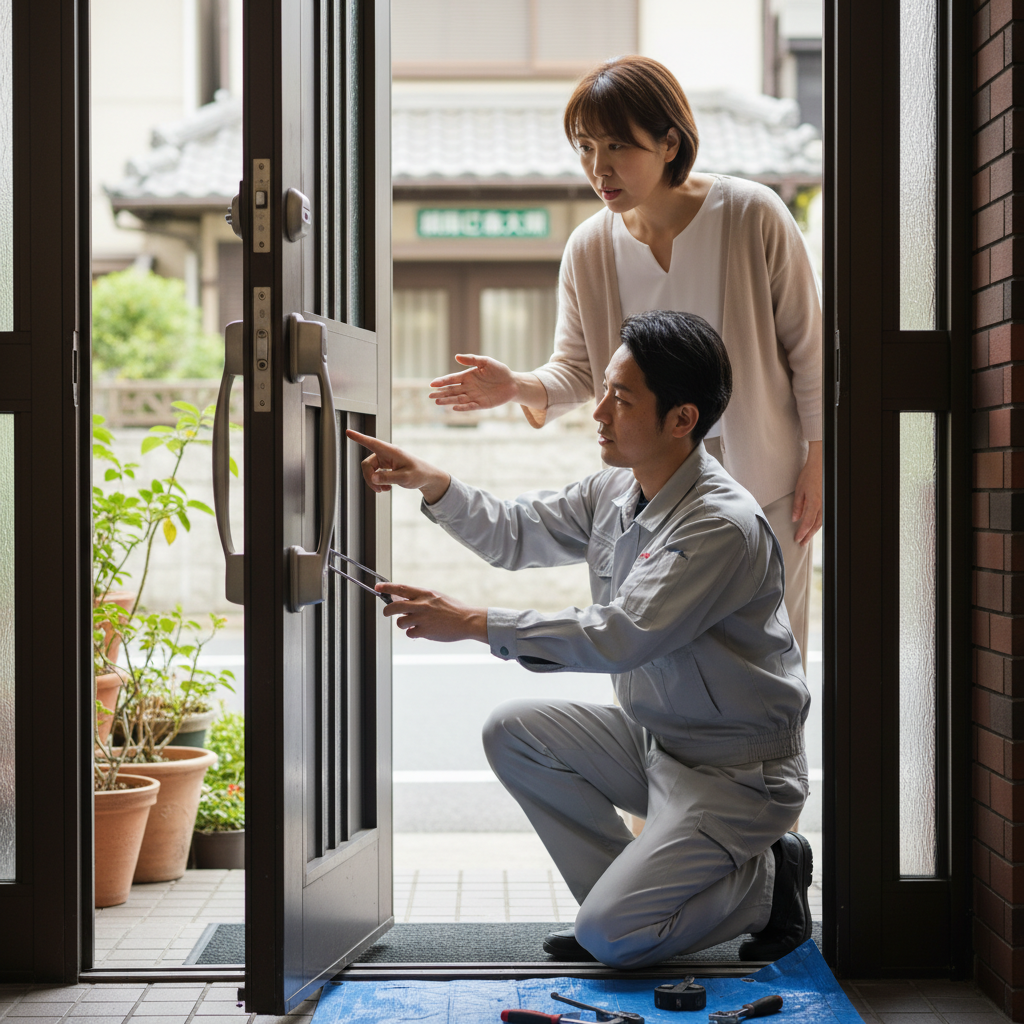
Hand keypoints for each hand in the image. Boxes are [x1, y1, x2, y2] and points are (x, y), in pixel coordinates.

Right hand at [346, 429, 450, 503]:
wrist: (427, 477)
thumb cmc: (419, 474)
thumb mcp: (405, 478)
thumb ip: (388, 478)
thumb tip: (373, 478)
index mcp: (391, 451)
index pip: (372, 443)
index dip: (359, 438)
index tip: (347, 431)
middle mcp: (386, 454)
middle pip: (367, 464)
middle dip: (369, 478)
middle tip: (379, 489)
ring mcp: (384, 460)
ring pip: (369, 471)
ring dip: (374, 482)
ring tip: (384, 490)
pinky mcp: (385, 466)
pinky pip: (374, 473)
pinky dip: (377, 482)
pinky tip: (386, 488)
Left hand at [378, 583, 488, 641]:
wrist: (467, 621)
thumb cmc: (453, 609)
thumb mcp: (436, 598)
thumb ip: (420, 599)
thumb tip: (402, 600)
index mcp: (425, 594)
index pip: (401, 588)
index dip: (387, 587)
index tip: (378, 587)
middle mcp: (422, 605)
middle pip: (394, 606)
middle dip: (387, 610)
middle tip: (387, 612)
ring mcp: (422, 618)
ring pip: (400, 622)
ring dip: (404, 624)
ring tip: (414, 624)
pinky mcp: (425, 632)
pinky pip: (409, 633)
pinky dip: (413, 633)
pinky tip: (422, 631)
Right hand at [429, 355, 544, 411]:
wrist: (512, 382)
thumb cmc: (499, 370)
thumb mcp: (486, 362)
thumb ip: (472, 360)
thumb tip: (456, 356)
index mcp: (467, 376)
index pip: (451, 379)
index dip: (442, 381)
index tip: (432, 384)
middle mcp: (468, 387)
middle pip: (452, 391)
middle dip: (441, 393)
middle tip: (430, 395)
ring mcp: (474, 396)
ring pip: (458, 399)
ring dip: (448, 401)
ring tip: (437, 402)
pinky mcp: (482, 404)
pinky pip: (470, 406)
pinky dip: (462, 407)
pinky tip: (454, 407)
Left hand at [792, 440, 822, 545]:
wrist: (820, 465)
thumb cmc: (809, 475)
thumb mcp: (799, 490)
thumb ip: (798, 505)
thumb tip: (795, 518)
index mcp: (814, 502)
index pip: (807, 522)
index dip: (802, 532)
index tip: (797, 539)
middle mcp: (822, 505)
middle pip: (815, 525)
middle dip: (808, 535)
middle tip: (802, 542)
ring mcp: (826, 503)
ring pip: (821, 522)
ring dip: (813, 531)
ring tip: (806, 537)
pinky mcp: (827, 501)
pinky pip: (823, 515)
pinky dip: (817, 523)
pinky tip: (812, 526)